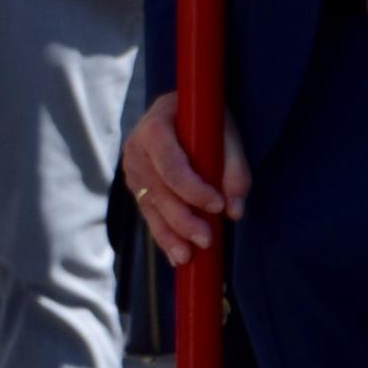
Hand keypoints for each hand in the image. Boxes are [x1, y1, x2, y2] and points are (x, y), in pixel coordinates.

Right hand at [122, 95, 250, 264]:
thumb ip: (234, 168)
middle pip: (158, 191)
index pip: (171, 165)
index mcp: (154, 128)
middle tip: (207, 240)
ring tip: (188, 257)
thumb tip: (234, 210)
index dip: (193, 189)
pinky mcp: (137, 187)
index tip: (218, 205)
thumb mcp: (226, 132)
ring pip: (150, 207)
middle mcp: (136, 149)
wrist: (181, 110)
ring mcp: (132, 170)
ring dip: (170, 234)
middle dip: (182, 219)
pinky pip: (148, 214)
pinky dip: (163, 235)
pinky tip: (176, 255)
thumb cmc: (206, 119)